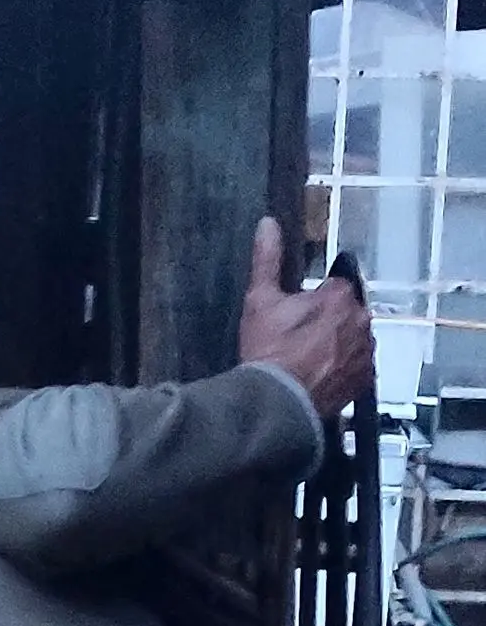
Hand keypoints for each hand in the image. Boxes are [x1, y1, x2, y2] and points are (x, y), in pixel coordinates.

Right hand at [238, 216, 373, 415]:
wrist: (276, 401)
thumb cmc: (268, 350)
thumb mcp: (259, 301)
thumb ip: (267, 260)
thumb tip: (268, 223)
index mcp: (340, 296)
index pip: (332, 288)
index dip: (311, 302)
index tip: (293, 318)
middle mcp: (361, 319)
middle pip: (345, 313)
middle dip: (327, 323)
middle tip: (297, 342)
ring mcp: (366, 351)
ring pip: (352, 339)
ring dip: (337, 346)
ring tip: (307, 363)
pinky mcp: (365, 378)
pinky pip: (357, 367)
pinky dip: (343, 369)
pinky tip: (319, 377)